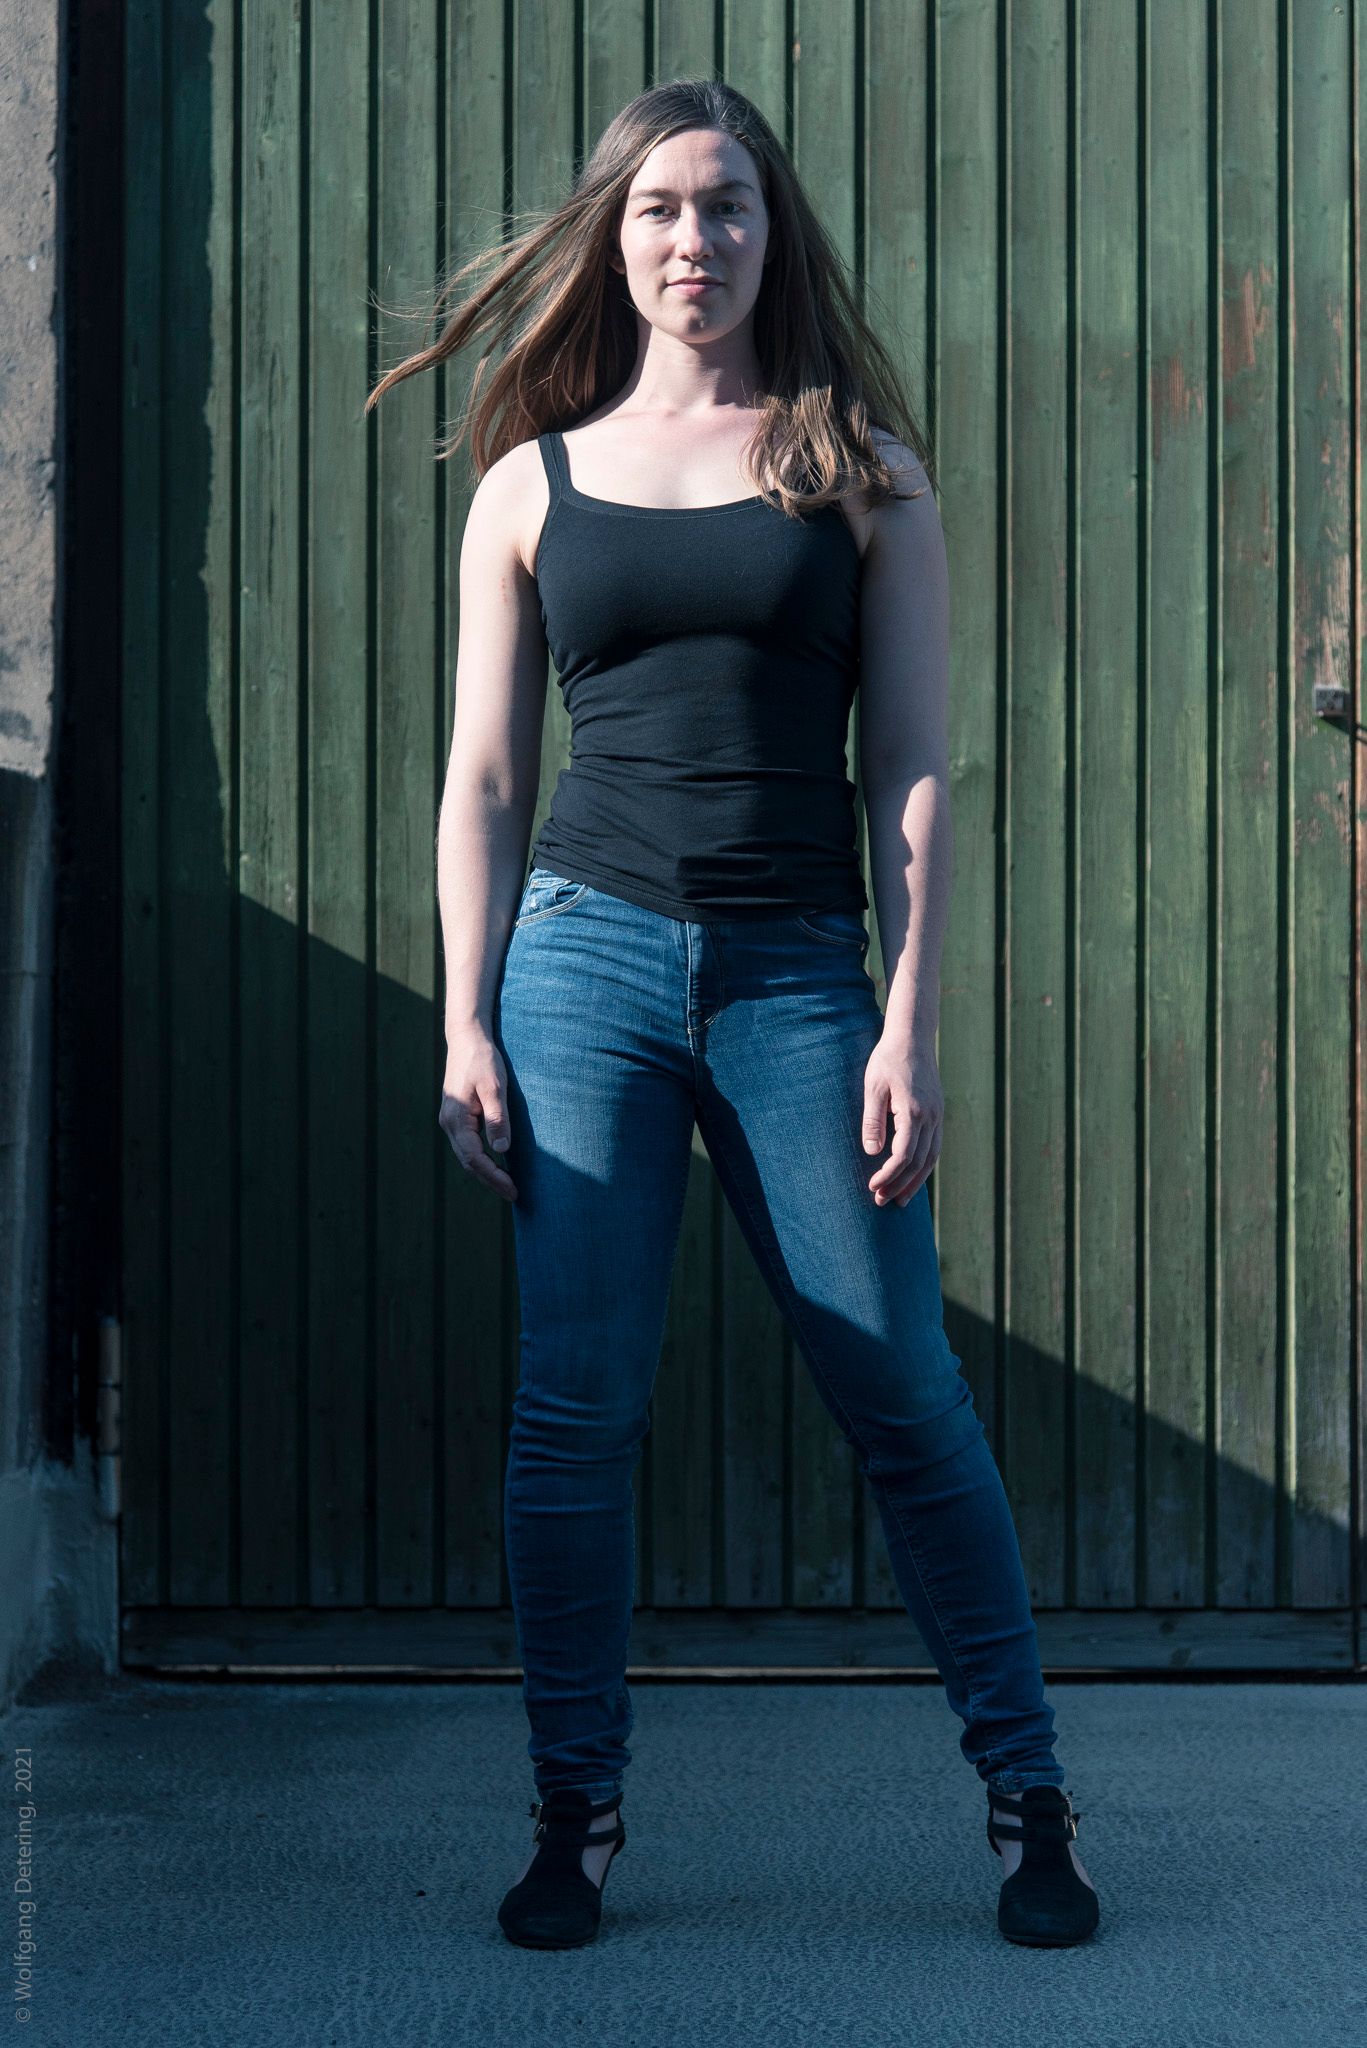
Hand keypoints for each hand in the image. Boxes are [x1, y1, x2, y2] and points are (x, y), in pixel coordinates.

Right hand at [438, 1029, 517, 1201]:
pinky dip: (481, 1160)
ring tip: (507, 1186)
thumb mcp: (494, 1086)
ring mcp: (451, 1121)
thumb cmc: (482, 1059)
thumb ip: (497, 1117)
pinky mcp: (456, 1116)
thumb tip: (502, 1149)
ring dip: (485, 1173)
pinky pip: (467, 1146)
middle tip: (514, 1195)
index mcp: (456, 1119)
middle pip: (469, 1163)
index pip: (475, 1159)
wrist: (466, 1038)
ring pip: (466, 1156)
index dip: (494, 1177)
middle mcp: (449, 1124)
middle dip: (490, 1181)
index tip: (513, 1190)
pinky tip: (495, 1164)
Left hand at [862, 1030, 942, 1205]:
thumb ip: (872, 1120)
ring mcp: (937, 1115)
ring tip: (900, 1200)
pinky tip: (912, 1176)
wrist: (913, 1037)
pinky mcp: (937, 1113)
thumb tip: (871, 1152)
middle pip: (919, 1162)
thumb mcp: (873, 1087)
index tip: (872, 1187)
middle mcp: (930, 1117)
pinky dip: (924, 1166)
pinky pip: (934, 1147)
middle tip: (881, 1202)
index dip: (888, 1175)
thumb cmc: (888, 1060)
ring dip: (915, 1182)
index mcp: (913, 1111)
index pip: (904, 1155)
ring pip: (931, 1158)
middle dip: (900, 1185)